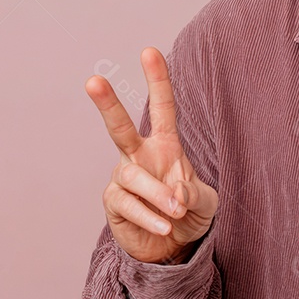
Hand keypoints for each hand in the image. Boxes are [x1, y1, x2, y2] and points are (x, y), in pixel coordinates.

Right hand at [85, 47, 218, 263]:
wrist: (172, 246)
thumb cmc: (189, 213)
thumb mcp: (205, 202)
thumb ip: (194, 193)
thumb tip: (174, 191)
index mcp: (166, 145)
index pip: (162, 108)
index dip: (158, 80)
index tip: (150, 52)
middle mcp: (140, 156)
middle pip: (120, 126)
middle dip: (107, 104)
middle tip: (93, 80)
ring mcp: (124, 178)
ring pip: (131, 176)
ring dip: (156, 194)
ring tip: (176, 212)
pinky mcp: (114, 203)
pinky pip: (127, 204)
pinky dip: (148, 215)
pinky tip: (164, 226)